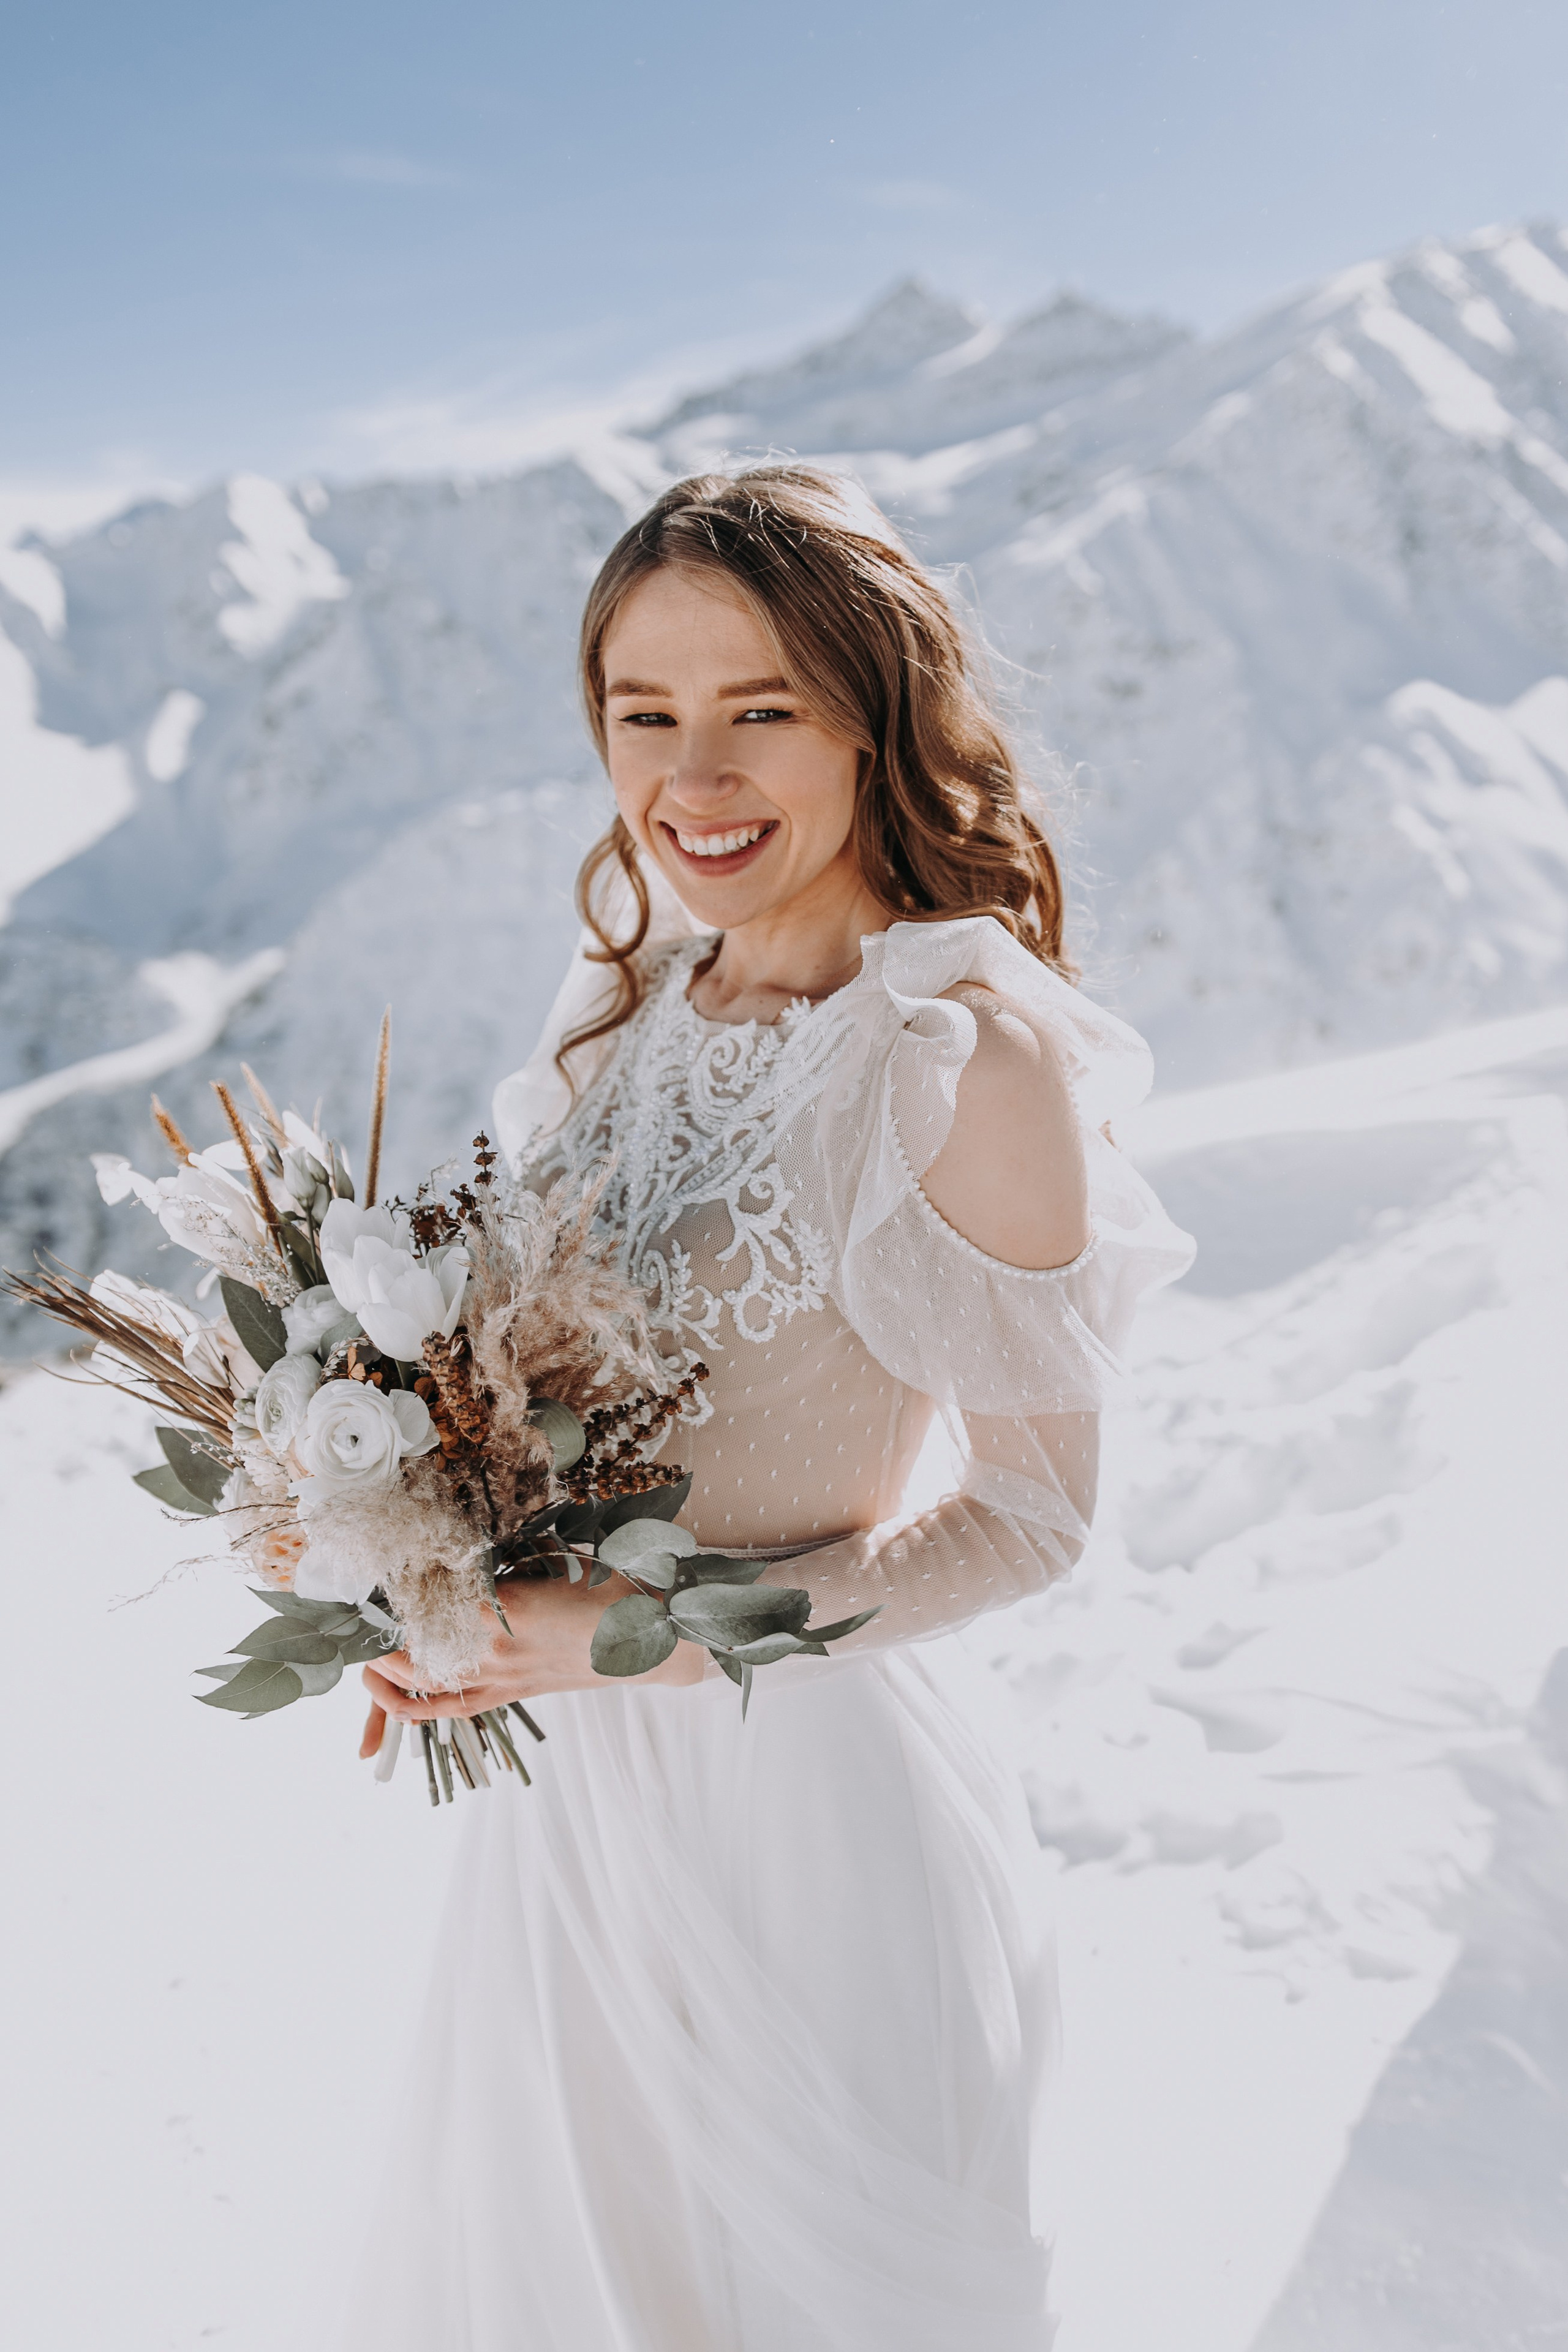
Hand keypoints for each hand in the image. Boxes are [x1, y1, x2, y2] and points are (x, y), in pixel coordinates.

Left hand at [357, 1568, 704, 1753]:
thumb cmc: (610, 1590)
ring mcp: (502, 1677)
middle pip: (416, 1642)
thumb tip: (463, 1558)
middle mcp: (497, 1647)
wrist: (653, 1637)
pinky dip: (413, 1705)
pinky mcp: (510, 1694)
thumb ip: (507, 1563)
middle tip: (357, 1614)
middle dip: (382, 1631)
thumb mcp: (557, 1560)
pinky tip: (387, 1693)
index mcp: (508, 1605)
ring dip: (387, 1670)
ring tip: (365, 1655)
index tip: (377, 1569)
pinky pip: (450, 1707)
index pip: (433, 1596)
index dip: (399, 1586)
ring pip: (425, 1679)